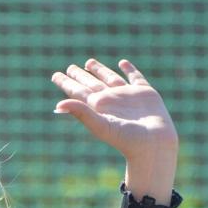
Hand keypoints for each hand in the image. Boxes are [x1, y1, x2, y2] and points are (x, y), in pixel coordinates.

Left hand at [51, 58, 177, 160]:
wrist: (153, 144)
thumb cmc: (125, 139)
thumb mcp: (100, 125)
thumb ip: (80, 112)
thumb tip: (58, 105)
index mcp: (98, 107)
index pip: (78, 92)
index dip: (66, 83)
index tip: (55, 75)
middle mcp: (111, 99)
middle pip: (91, 83)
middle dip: (80, 76)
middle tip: (70, 68)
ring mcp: (127, 95)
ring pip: (110, 78)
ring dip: (100, 70)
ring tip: (89, 63)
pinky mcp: (145, 93)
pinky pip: (135, 77)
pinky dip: (129, 69)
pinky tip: (123, 63)